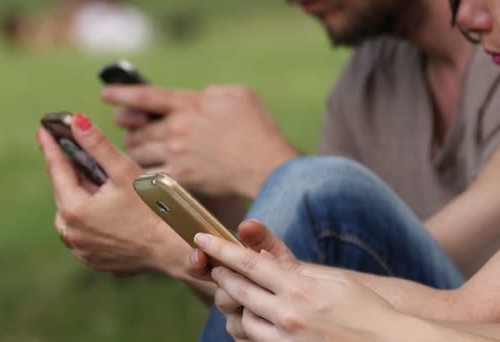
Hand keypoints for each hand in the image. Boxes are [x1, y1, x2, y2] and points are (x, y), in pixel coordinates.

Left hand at [37, 113, 188, 275]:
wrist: (171, 250)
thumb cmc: (152, 209)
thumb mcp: (124, 171)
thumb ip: (98, 144)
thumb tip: (75, 122)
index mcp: (74, 209)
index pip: (57, 170)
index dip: (50, 147)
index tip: (44, 130)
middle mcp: (71, 233)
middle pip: (65, 192)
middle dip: (72, 173)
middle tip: (80, 156)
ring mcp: (82, 249)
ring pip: (73, 213)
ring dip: (81, 197)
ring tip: (100, 186)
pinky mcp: (93, 260)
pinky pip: (84, 233)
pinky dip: (90, 219)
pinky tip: (108, 211)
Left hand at [102, 85, 296, 198]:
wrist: (266, 165)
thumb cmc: (258, 128)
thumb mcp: (238, 94)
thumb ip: (211, 93)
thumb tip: (198, 98)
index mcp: (189, 104)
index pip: (146, 96)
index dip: (122, 93)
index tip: (106, 94)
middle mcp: (177, 129)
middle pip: (138, 128)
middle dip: (130, 129)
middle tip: (128, 130)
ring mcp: (177, 155)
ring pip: (140, 152)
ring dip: (135, 150)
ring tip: (137, 151)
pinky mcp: (181, 178)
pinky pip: (150, 175)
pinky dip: (144, 174)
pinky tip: (144, 175)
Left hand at [193, 222, 403, 340]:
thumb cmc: (367, 310)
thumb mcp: (334, 281)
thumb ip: (296, 272)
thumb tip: (267, 261)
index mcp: (298, 289)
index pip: (248, 263)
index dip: (220, 249)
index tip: (202, 237)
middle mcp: (288, 316)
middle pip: (238, 291)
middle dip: (223, 277)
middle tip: (217, 268)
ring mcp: (287, 341)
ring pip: (242, 320)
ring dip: (238, 306)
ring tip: (240, 296)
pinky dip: (252, 331)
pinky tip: (257, 321)